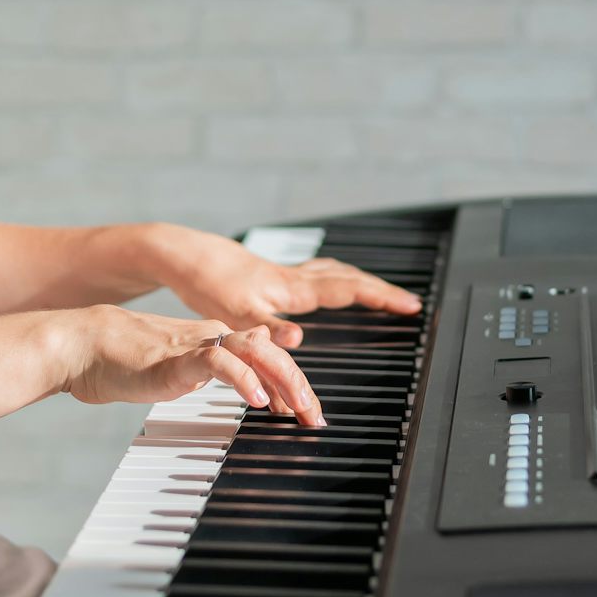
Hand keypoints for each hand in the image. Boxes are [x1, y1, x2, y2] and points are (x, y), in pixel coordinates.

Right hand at [58, 306, 324, 426]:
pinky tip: (256, 400)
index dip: (294, 384)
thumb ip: (217, 367)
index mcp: (216, 342)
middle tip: (314, 418)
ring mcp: (197, 347)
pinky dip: (243, 379)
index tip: (308, 413)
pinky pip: (219, 363)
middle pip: (273, 355)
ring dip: (284, 380)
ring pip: (256, 352)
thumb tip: (250, 376)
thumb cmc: (125, 360)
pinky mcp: (177, 359)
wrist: (84, 345)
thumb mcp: (182, 366)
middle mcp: (214, 339)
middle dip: (300, 386)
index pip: (269, 359)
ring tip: (298, 408)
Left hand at [152, 225, 421, 344]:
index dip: (381, 297)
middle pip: (350, 279)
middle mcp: (295, 278)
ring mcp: (288, 274)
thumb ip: (269, 328)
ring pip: (336, 273)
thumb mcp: (235, 314)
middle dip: (382, 290)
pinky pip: (321, 275)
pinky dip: (339, 279)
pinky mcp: (277, 274)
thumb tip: (300, 340)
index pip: (349, 289)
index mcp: (292, 288)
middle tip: (410, 302)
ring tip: (383, 292)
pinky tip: (335, 284)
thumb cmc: (207, 283)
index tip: (410, 304)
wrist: (186, 256)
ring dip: (363, 282)